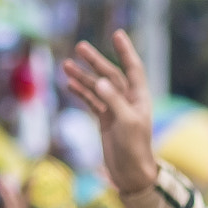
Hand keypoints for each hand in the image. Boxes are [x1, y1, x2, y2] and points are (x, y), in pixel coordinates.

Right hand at [62, 30, 160, 196]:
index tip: (117, 34)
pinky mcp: (105, 120)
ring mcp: (116, 110)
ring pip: (98, 87)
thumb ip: (115, 101)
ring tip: (67, 64)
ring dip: (83, 76)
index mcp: (140, 98)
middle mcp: (128, 101)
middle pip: (111, 75)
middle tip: (80, 47)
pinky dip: (81, 92)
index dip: (126, 51)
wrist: (131, 173)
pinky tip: (70, 83)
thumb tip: (99, 82)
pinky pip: (92, 101)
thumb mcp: (127, 124)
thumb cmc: (135, 148)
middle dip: (96, 61)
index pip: (133, 69)